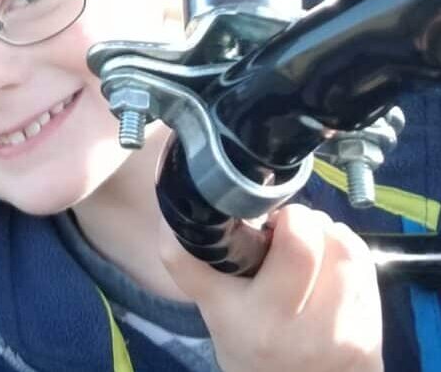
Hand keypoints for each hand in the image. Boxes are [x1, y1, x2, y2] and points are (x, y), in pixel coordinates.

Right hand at [159, 204, 382, 371]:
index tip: (268, 221)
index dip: (284, 218)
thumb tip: (173, 201)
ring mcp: (343, 341)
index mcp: (257, 319)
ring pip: (350, 252)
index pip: (295, 246)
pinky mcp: (372, 344)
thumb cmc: (243, 341)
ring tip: (315, 247)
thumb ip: (189, 256)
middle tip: (292, 229)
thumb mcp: (210, 304)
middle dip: (307, 221)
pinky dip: (350, 261)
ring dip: (333, 237)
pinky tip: (331, 274)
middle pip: (324, 242)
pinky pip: (368, 276)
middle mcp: (302, 334)